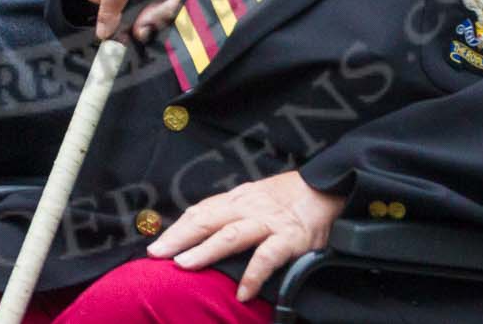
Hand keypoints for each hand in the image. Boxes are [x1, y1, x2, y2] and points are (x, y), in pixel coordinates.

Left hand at [146, 170, 345, 301]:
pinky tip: (243, 293)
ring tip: (185, 265)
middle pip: (207, 220)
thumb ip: (230, 214)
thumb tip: (201, 232)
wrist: (325, 188)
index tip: (157, 245)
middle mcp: (247, 208)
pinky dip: (253, 276)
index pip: (200, 212)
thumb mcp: (254, 198)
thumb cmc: (287, 198)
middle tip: (158, 254)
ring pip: (230, 235)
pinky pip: (267, 257)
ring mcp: (268, 223)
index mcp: (236, 199)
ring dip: (205, 251)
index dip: (178, 229)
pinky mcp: (289, 238)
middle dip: (180, 238)